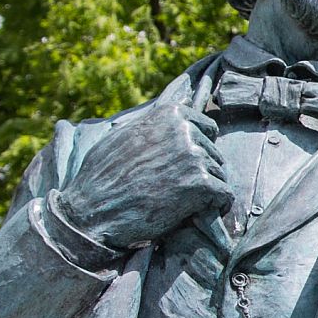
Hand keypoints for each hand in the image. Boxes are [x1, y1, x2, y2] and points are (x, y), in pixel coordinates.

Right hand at [51, 104, 232, 249]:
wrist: (92, 210)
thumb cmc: (103, 174)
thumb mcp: (126, 134)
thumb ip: (156, 122)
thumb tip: (184, 103)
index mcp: (170, 114)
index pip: (208, 128)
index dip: (201, 150)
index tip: (187, 166)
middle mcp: (186, 131)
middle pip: (214, 154)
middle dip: (201, 172)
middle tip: (175, 189)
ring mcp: (195, 156)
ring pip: (219, 175)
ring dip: (206, 191)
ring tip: (178, 201)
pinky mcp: (201, 184)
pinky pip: (225, 196)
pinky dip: (216, 207)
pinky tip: (198, 214)